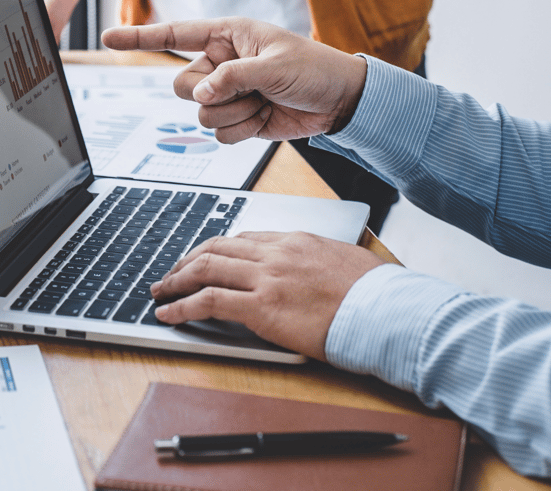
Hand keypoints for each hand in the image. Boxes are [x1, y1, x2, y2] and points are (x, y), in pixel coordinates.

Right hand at [101, 17, 367, 142]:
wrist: (340, 102)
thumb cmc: (314, 69)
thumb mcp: (275, 66)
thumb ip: (233, 76)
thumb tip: (200, 93)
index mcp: (227, 36)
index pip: (174, 35)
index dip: (139, 37)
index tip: (108, 37)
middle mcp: (221, 63)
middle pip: (181, 85)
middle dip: (212, 92)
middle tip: (246, 87)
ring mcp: (227, 93)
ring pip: (200, 113)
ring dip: (234, 114)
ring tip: (264, 101)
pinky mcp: (236, 119)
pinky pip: (218, 134)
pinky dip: (243, 131)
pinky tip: (265, 117)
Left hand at [150, 232, 384, 359]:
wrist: (390, 312)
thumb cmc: (377, 294)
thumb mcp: (345, 262)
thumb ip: (318, 261)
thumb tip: (310, 271)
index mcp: (296, 239)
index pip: (244, 238)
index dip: (216, 249)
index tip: (203, 258)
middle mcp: (276, 252)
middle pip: (217, 246)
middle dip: (187, 259)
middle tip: (172, 271)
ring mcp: (267, 277)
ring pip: (206, 268)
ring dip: (176, 279)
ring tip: (160, 290)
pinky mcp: (262, 307)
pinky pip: (209, 301)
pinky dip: (182, 305)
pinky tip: (169, 313)